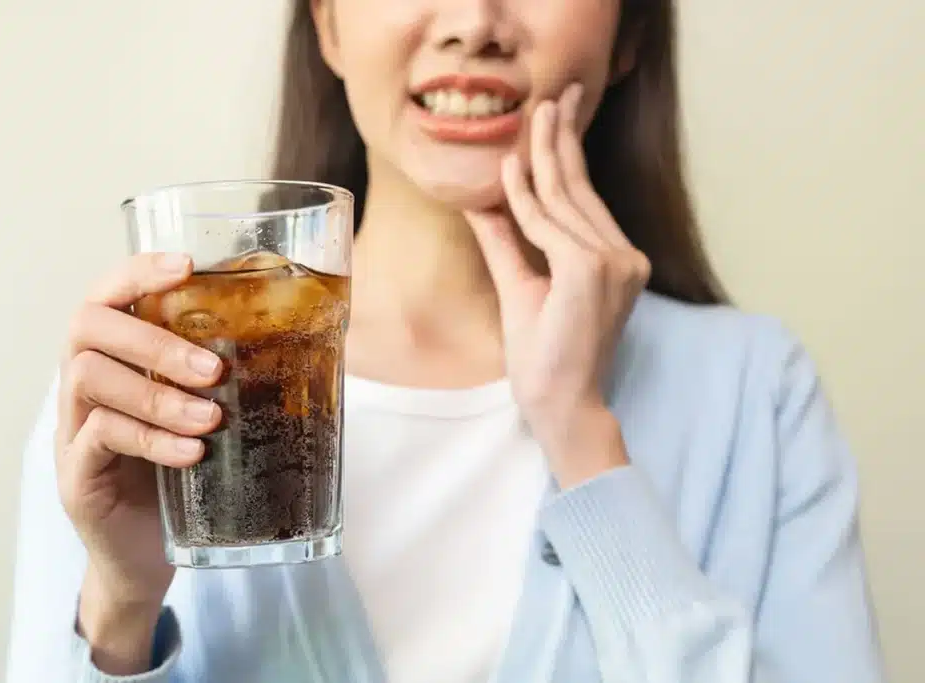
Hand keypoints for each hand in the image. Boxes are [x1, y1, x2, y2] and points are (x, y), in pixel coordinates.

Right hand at [55, 253, 222, 670]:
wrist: (148, 555)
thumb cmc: (186, 470)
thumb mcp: (208, 412)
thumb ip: (231, 372)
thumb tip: (308, 328)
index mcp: (116, 357)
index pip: (107, 293)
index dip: (139, 271)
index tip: (187, 267)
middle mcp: (82, 384)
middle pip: (88, 327)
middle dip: (155, 340)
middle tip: (214, 369)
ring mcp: (71, 430)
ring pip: (90, 379)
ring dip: (157, 394)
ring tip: (211, 418)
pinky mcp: (75, 475)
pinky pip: (98, 437)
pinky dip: (151, 440)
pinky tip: (193, 454)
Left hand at [464, 84, 650, 487]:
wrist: (561, 404)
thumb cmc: (545, 357)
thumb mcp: (521, 287)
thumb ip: (508, 243)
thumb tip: (483, 204)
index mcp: (617, 261)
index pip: (585, 200)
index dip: (568, 157)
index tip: (556, 120)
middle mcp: (624, 257)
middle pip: (581, 189)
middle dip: (562, 138)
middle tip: (552, 96)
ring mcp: (613, 262)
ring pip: (564, 201)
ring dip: (540, 157)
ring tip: (529, 117)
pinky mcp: (590, 270)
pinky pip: (546, 226)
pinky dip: (523, 201)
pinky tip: (508, 171)